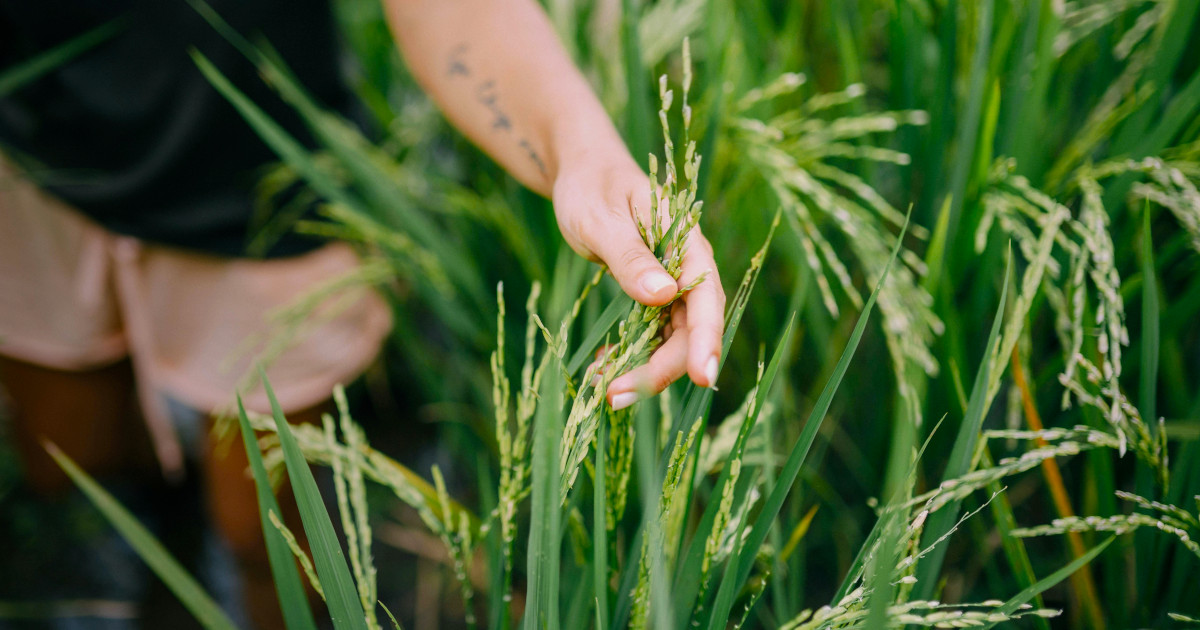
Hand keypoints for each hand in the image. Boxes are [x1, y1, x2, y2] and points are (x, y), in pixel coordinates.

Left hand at [552, 153, 724, 408]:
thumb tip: (664, 295)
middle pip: (689, 331)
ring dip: (643, 369)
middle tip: (614, 398)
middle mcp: (686, 268)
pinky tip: (602, 366)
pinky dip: (630, 355)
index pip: (706, 300)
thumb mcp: (602, 219)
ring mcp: (671, 284)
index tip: (701, 379)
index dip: (706, 341)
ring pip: (671, 339)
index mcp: (686, 244)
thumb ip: (631, 257)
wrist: (583, 172)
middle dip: (659, 370)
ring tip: (603, 392)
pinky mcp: (652, 294)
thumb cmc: (591, 186)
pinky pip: (651, 334)